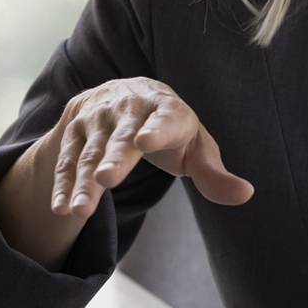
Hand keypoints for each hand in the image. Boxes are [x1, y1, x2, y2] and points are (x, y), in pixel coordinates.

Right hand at [50, 77, 251, 217]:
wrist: (125, 95)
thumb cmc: (172, 129)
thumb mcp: (197, 147)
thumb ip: (215, 174)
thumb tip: (246, 195)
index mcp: (168, 109)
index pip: (165, 119)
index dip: (156, 130)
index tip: (146, 142)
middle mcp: (129, 109)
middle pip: (121, 138)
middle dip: (113, 159)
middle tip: (108, 181)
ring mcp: (98, 119)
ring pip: (89, 154)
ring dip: (82, 183)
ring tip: (79, 212)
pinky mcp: (74, 133)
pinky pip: (66, 162)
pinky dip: (62, 186)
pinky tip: (62, 210)